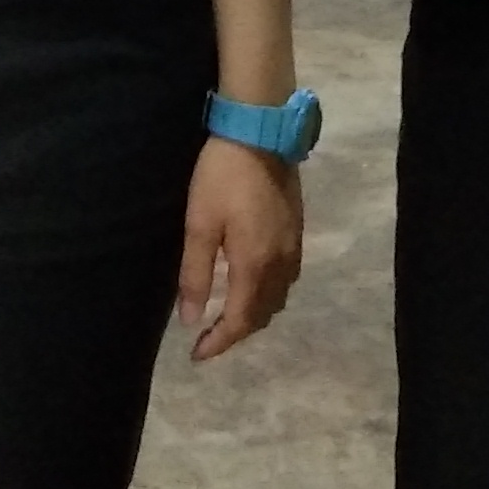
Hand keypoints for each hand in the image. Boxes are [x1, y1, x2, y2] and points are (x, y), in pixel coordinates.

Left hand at [177, 138, 303, 362]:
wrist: (261, 132)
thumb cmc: (222, 177)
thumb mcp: (199, 225)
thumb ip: (195, 275)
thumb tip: (189, 321)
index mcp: (255, 266)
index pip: (240, 321)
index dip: (219, 343)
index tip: (196, 355)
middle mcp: (281, 264)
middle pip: (263, 315)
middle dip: (236, 332)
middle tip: (208, 336)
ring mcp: (294, 247)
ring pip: (279, 299)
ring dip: (255, 314)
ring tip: (228, 314)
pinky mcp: (298, 231)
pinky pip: (287, 279)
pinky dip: (269, 294)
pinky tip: (252, 283)